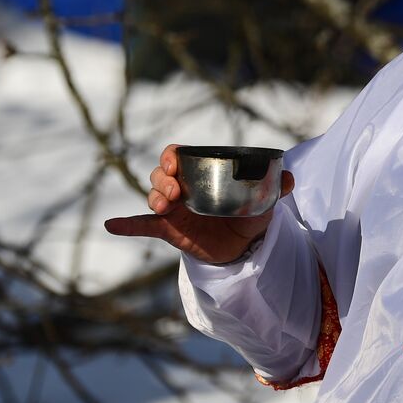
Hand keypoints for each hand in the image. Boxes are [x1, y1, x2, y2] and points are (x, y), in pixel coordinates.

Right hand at [103, 143, 294, 263]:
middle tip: (175, 190)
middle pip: (160, 175)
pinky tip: (111, 225)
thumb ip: (275, 188)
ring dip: (153, 198)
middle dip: (162, 179)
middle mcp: (182, 188)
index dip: (171, 156)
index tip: (174, 162)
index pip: (177, 156)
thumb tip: (291, 178)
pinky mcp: (169, 230)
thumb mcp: (263, 201)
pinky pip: (143, 226)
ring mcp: (173, 209)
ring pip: (152, 196)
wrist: (243, 246)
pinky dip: (126, 225)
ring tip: (163, 206)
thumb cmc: (247, 214)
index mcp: (200, 174)